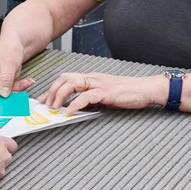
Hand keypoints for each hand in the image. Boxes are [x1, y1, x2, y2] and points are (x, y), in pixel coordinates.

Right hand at [0, 41, 34, 105]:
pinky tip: (25, 81)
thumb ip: (6, 78)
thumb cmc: (9, 48)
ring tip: (24, 81)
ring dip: (13, 91)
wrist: (18, 47)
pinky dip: (18, 90)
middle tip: (14, 89)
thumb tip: (3, 94)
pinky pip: (7, 95)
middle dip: (0, 96)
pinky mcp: (0, 88)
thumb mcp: (9, 62)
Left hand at [38, 73, 166, 113]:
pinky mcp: (106, 92)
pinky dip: (76, 103)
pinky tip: (70, 111)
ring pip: (72, 84)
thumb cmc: (128, 93)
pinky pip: (87, 96)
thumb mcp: (105, 96)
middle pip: (66, 78)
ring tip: (54, 107)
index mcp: (92, 78)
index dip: (53, 87)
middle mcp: (93, 78)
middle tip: (45, 104)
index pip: (67, 78)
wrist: (145, 89)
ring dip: (60, 95)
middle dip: (52, 90)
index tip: (44, 98)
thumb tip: (78, 107)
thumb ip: (91, 99)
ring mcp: (99, 84)